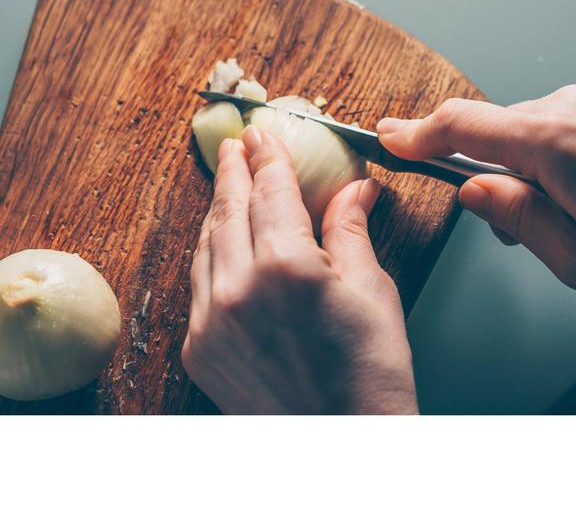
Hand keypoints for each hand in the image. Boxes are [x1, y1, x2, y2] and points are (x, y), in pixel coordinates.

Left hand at [182, 126, 417, 413]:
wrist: (345, 444)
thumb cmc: (371, 373)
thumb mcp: (372, 291)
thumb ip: (351, 230)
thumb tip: (356, 190)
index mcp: (289, 267)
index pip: (273, 192)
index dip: (269, 159)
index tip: (263, 136)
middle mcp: (241, 289)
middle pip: (231, 210)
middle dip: (234, 172)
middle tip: (235, 146)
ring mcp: (213, 321)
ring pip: (207, 244)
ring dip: (218, 209)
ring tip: (228, 185)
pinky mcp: (200, 348)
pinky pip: (200, 284)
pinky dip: (210, 253)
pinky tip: (221, 240)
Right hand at [377, 85, 575, 300]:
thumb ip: (515, 217)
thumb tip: (472, 191)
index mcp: (556, 143)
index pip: (462, 126)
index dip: (416, 132)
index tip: (387, 135)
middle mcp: (571, 109)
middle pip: (488, 128)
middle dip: (473, 167)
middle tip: (492, 215)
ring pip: (517, 129)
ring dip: (511, 167)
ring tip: (545, 216)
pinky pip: (547, 125)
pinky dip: (537, 156)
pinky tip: (563, 192)